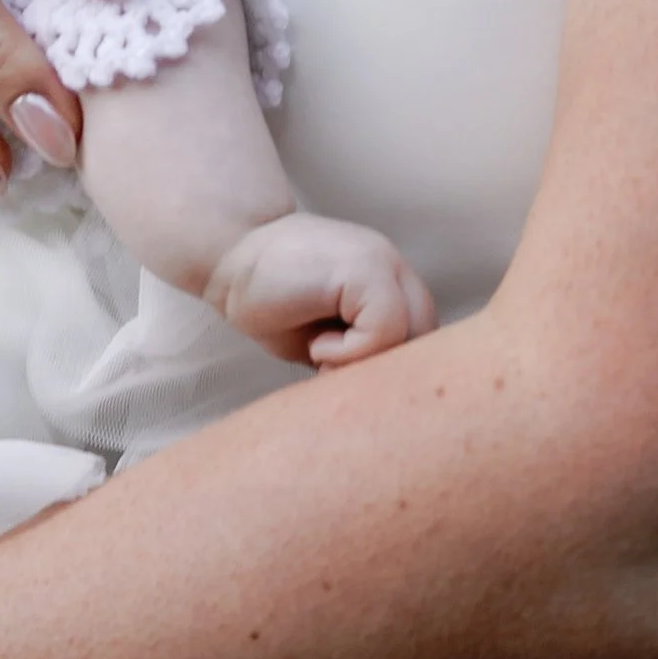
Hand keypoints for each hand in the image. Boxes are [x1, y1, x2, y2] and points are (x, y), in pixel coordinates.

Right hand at [205, 214, 437, 367]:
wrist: (228, 256)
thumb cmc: (272, 302)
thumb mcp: (327, 338)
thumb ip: (365, 353)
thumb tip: (391, 402)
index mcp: (392, 286)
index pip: (428, 345)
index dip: (395, 376)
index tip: (350, 384)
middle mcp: (396, 270)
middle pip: (429, 343)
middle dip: (388, 374)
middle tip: (336, 376)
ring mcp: (384, 264)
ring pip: (414, 337)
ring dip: (368, 362)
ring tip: (324, 357)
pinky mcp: (365, 267)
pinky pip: (385, 330)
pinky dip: (351, 351)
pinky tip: (316, 343)